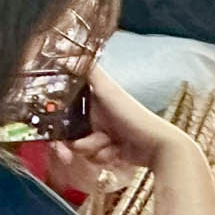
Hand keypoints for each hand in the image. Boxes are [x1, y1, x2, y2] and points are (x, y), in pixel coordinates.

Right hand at [48, 67, 189, 192]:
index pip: (65, 110)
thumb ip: (87, 72)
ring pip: (81, 148)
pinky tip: (117, 153)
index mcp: (92, 99)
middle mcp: (95, 116)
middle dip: (75, 143)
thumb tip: (63, 55)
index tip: (55, 132)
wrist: (160, 146)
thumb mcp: (109, 90)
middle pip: (69, 133)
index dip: (57, 121)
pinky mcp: (109, 152)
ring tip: (110, 146)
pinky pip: (95, 159)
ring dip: (94, 150)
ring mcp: (102, 135)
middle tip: (80, 148)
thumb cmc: (134, 116)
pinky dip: (104, 158)